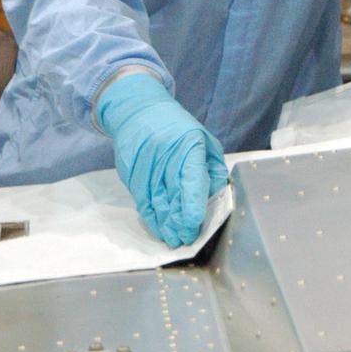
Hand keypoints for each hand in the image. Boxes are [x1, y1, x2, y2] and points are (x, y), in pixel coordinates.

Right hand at [97, 73, 228, 246]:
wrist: (139, 111)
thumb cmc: (177, 128)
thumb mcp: (203, 139)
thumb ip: (212, 166)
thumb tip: (218, 194)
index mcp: (188, 146)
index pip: (191, 178)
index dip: (192, 203)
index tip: (194, 223)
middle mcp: (166, 157)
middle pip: (173, 194)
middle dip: (180, 220)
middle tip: (187, 239)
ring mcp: (147, 167)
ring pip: (156, 202)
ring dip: (165, 224)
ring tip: (174, 240)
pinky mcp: (133, 174)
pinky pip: (143, 201)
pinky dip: (151, 217)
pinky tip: (159, 229)